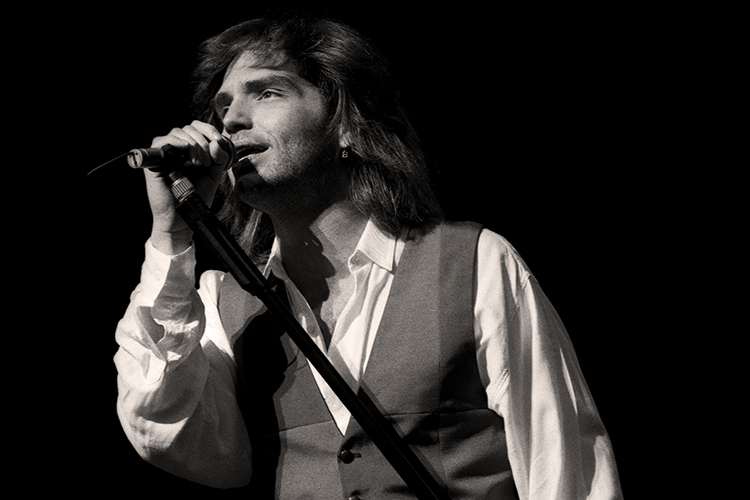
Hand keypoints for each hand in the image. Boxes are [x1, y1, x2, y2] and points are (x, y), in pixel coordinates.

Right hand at [145, 120, 231, 254]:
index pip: (198, 127)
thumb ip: (219, 159)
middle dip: (203, 142)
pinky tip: (186, 148)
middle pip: (189, 128)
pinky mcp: (154, 161)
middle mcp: (177, 148)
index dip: (209, 130)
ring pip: (178, 132)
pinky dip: (175, 141)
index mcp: (191, 149)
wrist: (183, 218)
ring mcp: (165, 153)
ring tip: (199, 163)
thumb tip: (217, 142)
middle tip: (207, 162)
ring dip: (193, 144)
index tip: (219, 141)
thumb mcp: (213, 175)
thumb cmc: (196, 197)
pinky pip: (161, 141)